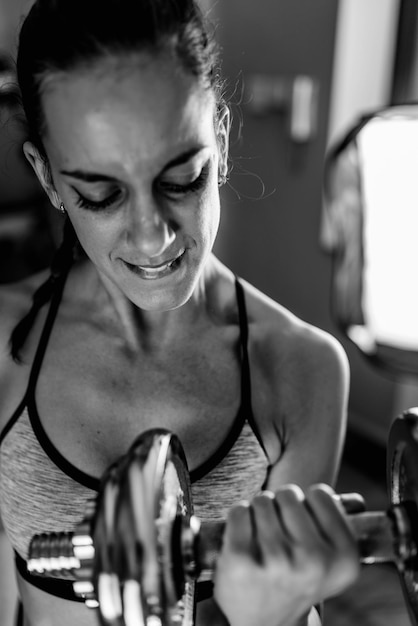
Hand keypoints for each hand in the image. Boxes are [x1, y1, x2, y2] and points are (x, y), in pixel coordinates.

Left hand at [213, 484, 359, 625]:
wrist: (266, 623)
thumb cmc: (297, 578)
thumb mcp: (330, 561)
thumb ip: (339, 525)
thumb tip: (355, 501)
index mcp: (344, 558)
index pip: (320, 494)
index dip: (307, 503)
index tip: (302, 524)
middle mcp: (314, 561)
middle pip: (289, 494)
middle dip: (280, 505)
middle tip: (279, 531)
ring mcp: (276, 561)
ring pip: (262, 501)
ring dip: (259, 513)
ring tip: (262, 539)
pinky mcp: (240, 560)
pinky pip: (239, 511)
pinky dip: (239, 518)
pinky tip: (244, 539)